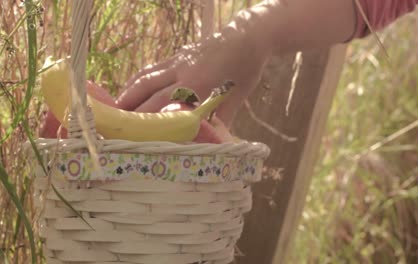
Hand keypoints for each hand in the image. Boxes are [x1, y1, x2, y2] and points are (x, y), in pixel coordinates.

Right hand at [115, 32, 269, 126]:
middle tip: (113, 122)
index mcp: (198, 81)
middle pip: (147, 87)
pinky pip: (153, 68)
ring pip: (146, 75)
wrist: (249, 36)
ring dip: (128, 91)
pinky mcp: (178, 54)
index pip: (164, 102)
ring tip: (115, 107)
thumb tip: (214, 141)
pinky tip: (134, 89)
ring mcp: (178, 60)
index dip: (147, 117)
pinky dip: (139, 79)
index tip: (134, 132)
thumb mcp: (237, 96)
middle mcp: (182, 69)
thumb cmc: (245, 68)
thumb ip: (222, 118)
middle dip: (129, 105)